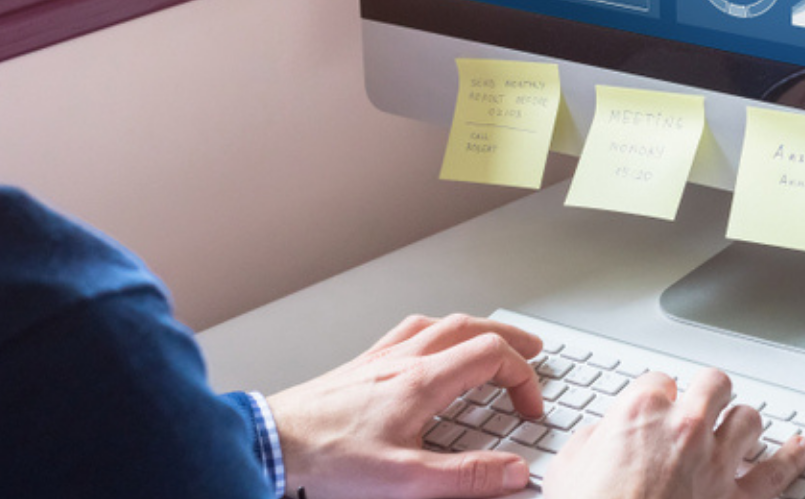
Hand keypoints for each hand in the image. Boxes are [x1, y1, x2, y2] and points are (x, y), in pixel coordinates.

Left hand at [266, 314, 544, 498]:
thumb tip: (512, 472)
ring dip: (476, 328)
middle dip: (510, 339)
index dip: (523, 379)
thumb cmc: (328, 460)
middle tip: (534, 351)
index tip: (530, 408)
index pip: (492, 356)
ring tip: (492, 339)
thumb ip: (465, 476)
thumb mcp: (405, 480)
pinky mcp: (361, 364)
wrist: (270, 444)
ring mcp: (381, 357)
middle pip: (472, 328)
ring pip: (441, 323)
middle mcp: (404, 359)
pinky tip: (431, 342)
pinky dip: (437, 330)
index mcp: (422, 381)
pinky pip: (409, 330)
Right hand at [541, 368, 804, 498]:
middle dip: (708, 393)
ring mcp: (718, 462)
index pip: (658, 380)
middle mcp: (687, 428)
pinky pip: (779, 471)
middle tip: (703, 404)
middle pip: (713, 384)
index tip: (656, 406)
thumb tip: (599, 438)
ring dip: (742, 423)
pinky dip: (793, 457)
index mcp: (641, 413)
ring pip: (748, 418)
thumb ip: (591, 442)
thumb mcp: (568, 471)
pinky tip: (800, 449)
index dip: (657, 395)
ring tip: (739, 429)